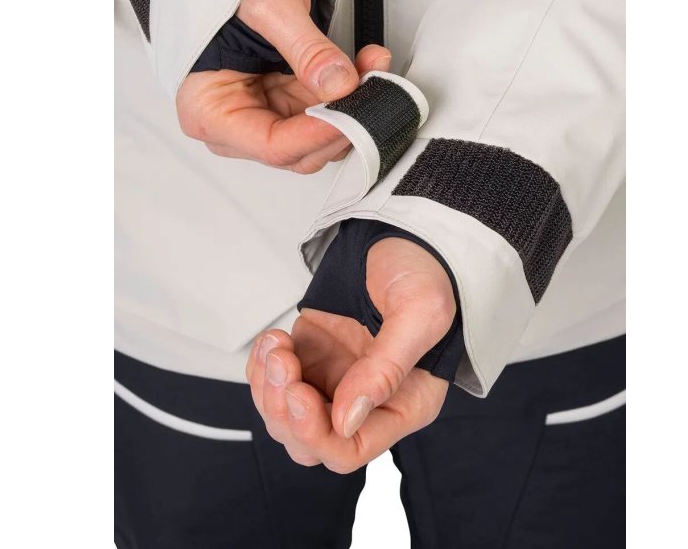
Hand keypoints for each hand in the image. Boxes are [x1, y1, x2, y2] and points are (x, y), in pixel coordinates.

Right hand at [176, 0, 390, 173]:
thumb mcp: (269, 8)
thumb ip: (305, 47)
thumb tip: (338, 84)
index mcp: (210, 112)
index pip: (272, 145)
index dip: (319, 134)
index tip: (356, 112)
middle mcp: (236, 129)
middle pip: (300, 151)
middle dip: (343, 120)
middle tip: (374, 83)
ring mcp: (265, 121)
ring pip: (321, 139)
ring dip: (354, 107)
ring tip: (373, 65)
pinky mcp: (290, 111)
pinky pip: (328, 117)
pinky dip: (352, 96)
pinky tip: (367, 67)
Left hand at [246, 237, 456, 472]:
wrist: (404, 237)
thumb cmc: (425, 274)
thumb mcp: (420, 313)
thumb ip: (386, 368)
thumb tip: (345, 419)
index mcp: (403, 405)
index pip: (350, 450)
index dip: (316, 433)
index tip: (298, 393)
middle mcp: (367, 402)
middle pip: (309, 442)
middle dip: (283, 411)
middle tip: (284, 362)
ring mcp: (334, 380)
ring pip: (284, 417)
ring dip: (268, 386)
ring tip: (276, 343)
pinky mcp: (311, 356)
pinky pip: (273, 383)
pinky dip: (262, 367)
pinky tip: (273, 338)